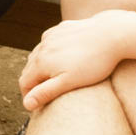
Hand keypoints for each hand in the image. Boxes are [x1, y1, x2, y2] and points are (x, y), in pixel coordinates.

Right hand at [17, 10, 135, 114]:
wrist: (111, 35)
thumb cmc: (93, 62)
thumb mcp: (69, 82)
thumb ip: (46, 93)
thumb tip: (26, 104)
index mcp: (41, 62)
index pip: (24, 82)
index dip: (29, 96)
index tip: (38, 106)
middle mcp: (42, 47)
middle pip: (29, 68)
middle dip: (34, 82)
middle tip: (46, 95)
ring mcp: (52, 36)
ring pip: (38, 54)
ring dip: (40, 67)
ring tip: (53, 78)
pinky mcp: (62, 28)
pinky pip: (50, 42)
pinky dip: (50, 52)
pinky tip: (62, 57)